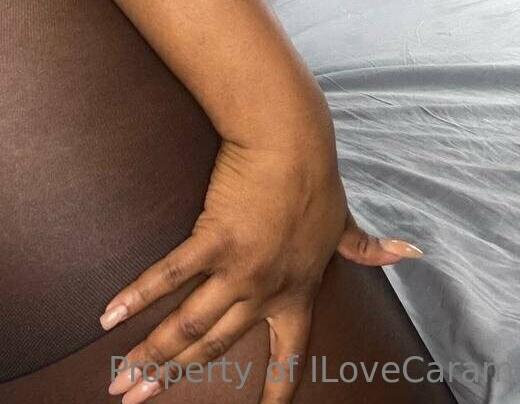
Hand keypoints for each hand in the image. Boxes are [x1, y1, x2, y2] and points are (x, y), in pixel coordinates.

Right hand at [100, 136, 422, 403]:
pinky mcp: (212, 239)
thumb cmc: (317, 178)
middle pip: (212, 348)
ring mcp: (236, 269)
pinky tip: (110, 316)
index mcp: (297, 293)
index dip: (275, 390)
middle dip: (172, 380)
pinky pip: (169, 276)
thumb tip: (409, 251)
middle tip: (136, 400)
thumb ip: (368, 247)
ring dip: (150, 355)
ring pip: (186, 326)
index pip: (287, 356)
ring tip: (120, 381)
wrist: (290, 141)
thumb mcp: (346, 221)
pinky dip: (138, 297)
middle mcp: (264, 292)